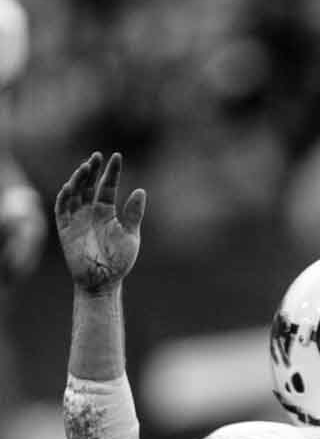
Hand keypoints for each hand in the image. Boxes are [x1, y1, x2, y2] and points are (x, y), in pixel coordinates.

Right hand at [55, 152, 145, 292]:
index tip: (117, 157)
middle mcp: (90, 212)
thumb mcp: (131, 236)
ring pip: (74, 193)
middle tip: (97, 156)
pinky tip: (71, 186)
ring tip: (86, 167)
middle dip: (92, 170)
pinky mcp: (66, 228)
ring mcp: (77, 219)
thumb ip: (134, 214)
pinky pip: (62, 209)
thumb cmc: (119, 261)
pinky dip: (65, 197)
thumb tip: (140, 190)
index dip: (111, 172)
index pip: (107, 186)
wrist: (104, 281)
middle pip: (88, 185)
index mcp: (106, 212)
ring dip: (78, 179)